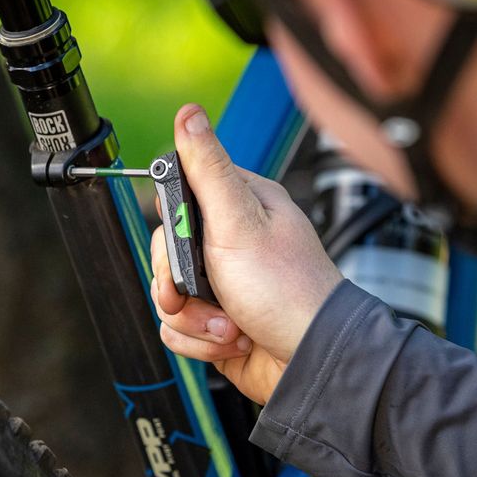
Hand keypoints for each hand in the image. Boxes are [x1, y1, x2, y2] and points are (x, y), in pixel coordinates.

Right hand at [150, 104, 342, 403]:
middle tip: (199, 291)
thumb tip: (189, 114)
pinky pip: (178, 329)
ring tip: (229, 324)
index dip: (170, 226)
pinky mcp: (216, 322)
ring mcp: (223, 285)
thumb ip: (207, 167)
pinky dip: (199, 342)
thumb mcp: (239, 220)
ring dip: (193, 319)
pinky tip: (231, 340)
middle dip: (176, 283)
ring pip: (168, 295)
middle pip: (165, 253)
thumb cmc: (287, 289)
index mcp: (239, 207)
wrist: (312, 361)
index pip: (178, 198)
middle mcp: (230, 244)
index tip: (181, 242)